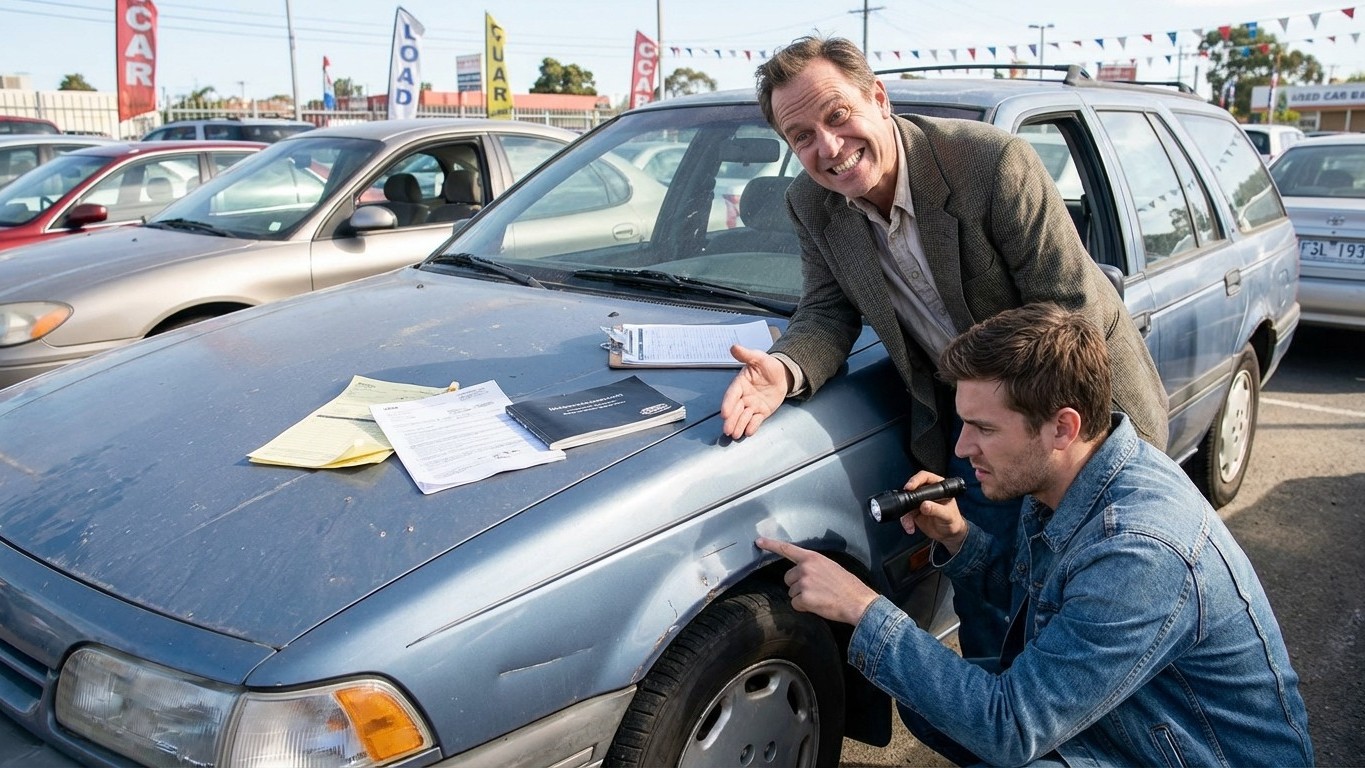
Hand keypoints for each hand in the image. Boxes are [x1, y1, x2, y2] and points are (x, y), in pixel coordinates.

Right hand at [720, 345, 789, 438]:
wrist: (782, 375)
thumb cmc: (768, 366)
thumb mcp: (759, 358)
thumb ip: (746, 354)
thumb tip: (734, 347)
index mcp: (740, 383)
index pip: (732, 395)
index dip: (728, 404)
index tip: (724, 413)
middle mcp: (744, 396)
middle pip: (735, 409)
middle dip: (731, 420)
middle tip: (727, 430)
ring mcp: (752, 405)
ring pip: (743, 417)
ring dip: (739, 425)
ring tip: (735, 434)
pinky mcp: (761, 412)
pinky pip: (755, 420)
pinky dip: (752, 426)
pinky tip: (748, 432)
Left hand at [755, 537, 877, 625]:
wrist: (858, 602)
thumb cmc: (847, 586)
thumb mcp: (831, 567)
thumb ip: (814, 566)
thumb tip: (803, 572)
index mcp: (812, 558)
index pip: (788, 549)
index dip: (771, 544)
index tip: (759, 541)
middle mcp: (805, 568)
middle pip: (788, 578)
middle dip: (797, 585)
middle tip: (816, 589)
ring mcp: (803, 583)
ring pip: (792, 592)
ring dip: (802, 597)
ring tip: (820, 597)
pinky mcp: (803, 598)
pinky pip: (795, 605)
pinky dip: (804, 607)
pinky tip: (818, 605)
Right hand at [899, 471, 968, 553]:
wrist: (949, 535)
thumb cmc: (953, 521)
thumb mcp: (947, 515)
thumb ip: (937, 510)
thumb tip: (924, 505)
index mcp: (938, 487)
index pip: (925, 477)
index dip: (916, 480)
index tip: (910, 487)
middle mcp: (927, 492)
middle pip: (912, 488)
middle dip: (907, 497)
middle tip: (904, 504)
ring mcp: (919, 502)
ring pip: (907, 502)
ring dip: (906, 514)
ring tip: (909, 523)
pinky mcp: (914, 512)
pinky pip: (906, 514)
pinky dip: (906, 521)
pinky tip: (910, 528)